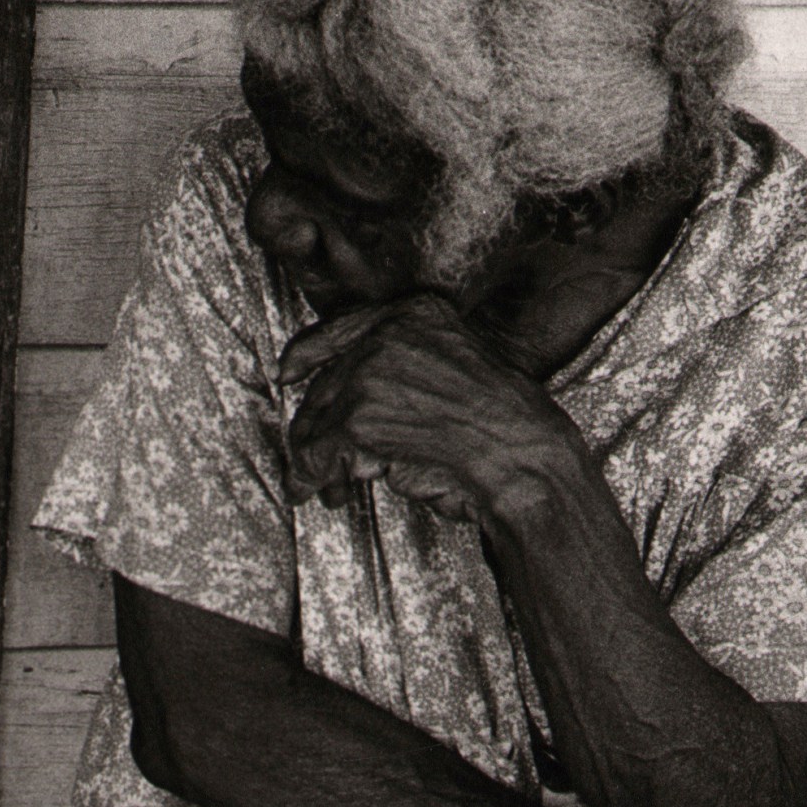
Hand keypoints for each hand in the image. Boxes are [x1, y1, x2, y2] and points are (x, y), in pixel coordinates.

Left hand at [273, 294, 584, 518]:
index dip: (306, 353)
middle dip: (315, 431)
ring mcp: (368, 374)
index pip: (340, 328)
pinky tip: (323, 493)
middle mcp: (386, 335)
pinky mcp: (356, 419)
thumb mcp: (452, 367)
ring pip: (315, 423)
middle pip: (322, 386)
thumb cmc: (499, 424)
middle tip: (317, 464)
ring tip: (330, 489)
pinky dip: (314, 480)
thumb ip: (402, 366)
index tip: (287, 372)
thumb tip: (348, 395)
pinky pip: (316, 455)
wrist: (519, 453)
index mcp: (414, 313)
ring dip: (318, 463)